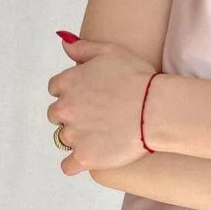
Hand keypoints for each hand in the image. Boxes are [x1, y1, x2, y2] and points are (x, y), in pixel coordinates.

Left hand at [46, 36, 159, 176]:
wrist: (155, 109)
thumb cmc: (137, 77)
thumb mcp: (110, 51)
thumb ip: (82, 47)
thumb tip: (63, 43)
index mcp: (67, 82)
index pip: (55, 88)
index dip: (72, 92)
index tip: (89, 95)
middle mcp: (64, 108)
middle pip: (56, 114)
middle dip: (72, 114)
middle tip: (96, 114)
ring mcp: (73, 135)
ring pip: (63, 138)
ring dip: (77, 136)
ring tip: (101, 133)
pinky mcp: (84, 157)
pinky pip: (68, 166)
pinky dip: (76, 162)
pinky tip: (91, 155)